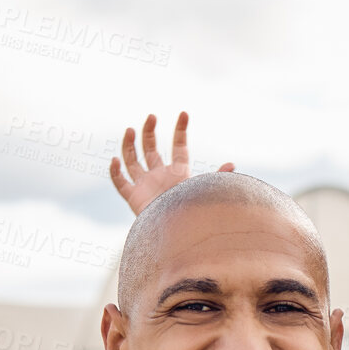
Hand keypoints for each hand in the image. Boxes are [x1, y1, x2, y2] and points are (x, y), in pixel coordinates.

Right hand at [109, 111, 233, 216]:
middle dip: (150, 132)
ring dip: (130, 145)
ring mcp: (145, 186)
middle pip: (151, 149)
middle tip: (152, 116)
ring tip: (131, 129)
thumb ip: (218, 177)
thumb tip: (233, 164)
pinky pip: (120, 182)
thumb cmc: (194, 214)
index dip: (181, 130)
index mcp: (178, 173)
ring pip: (132, 161)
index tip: (184, 113)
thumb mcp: (205, 191)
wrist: (179, 235)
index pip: (179, 147)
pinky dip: (115, 171)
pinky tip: (114, 159)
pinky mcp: (133, 198)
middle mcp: (160, 176)